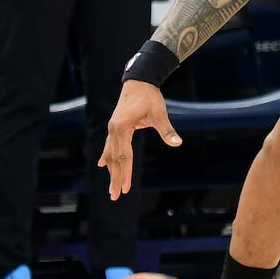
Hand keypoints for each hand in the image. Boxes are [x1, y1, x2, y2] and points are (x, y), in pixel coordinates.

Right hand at [101, 80, 182, 197]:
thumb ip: (167, 130)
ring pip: (110, 154)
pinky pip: (109, 146)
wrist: (139, 81)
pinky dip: (107, 157)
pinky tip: (101, 165)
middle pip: (114, 159)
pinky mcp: (115, 127)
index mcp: (122, 128)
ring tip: (111, 187)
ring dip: (111, 171)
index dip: (126, 174)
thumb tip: (178, 143)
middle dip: (115, 178)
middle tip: (114, 197)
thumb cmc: (150, 97)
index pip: (125, 156)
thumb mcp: (160, 113)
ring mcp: (112, 128)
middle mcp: (113, 130)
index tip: (126, 189)